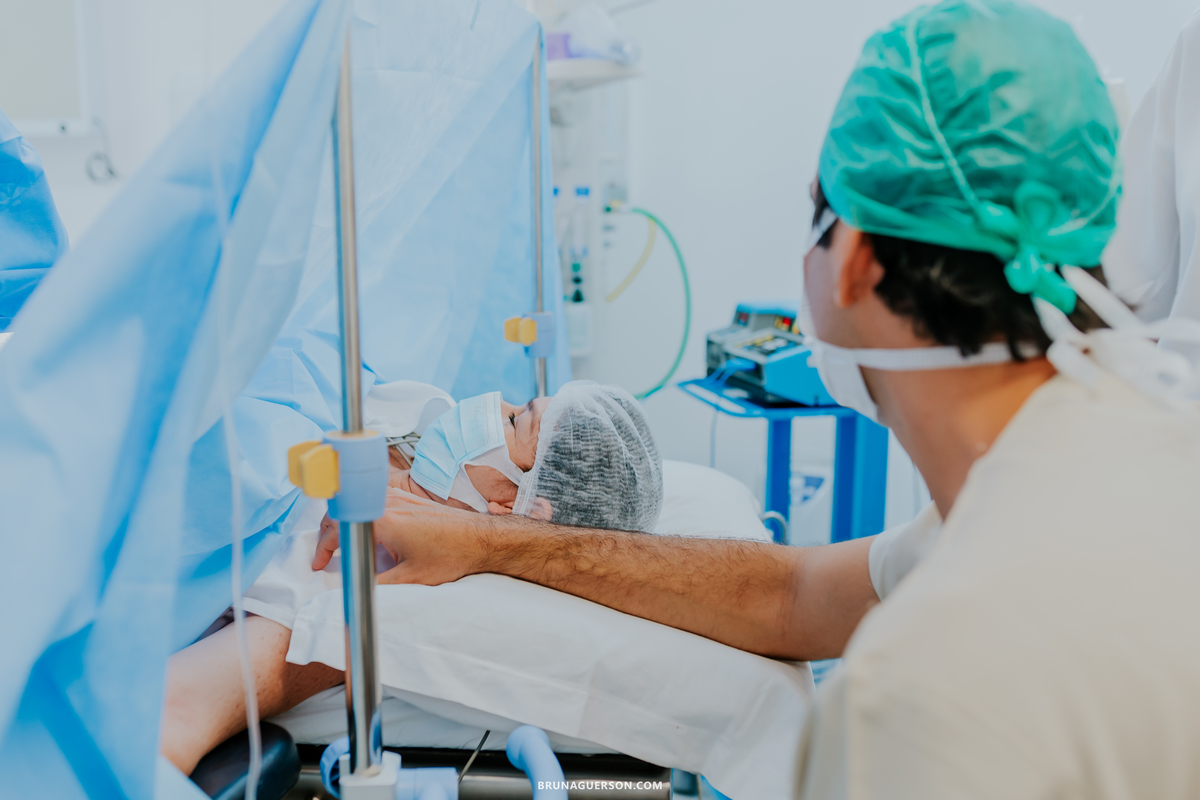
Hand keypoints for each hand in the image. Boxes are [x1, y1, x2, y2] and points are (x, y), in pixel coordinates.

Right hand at [311, 489, 495, 584]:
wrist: (481, 537)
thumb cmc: (452, 554)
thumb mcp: (411, 578)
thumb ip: (377, 585)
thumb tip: (354, 591)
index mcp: (382, 519)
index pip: (337, 530)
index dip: (322, 550)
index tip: (319, 564)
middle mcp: (387, 502)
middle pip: (341, 511)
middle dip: (327, 534)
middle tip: (324, 556)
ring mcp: (397, 497)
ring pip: (355, 505)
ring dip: (343, 522)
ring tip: (340, 545)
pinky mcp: (407, 498)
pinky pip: (372, 502)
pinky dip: (360, 516)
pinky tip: (365, 534)